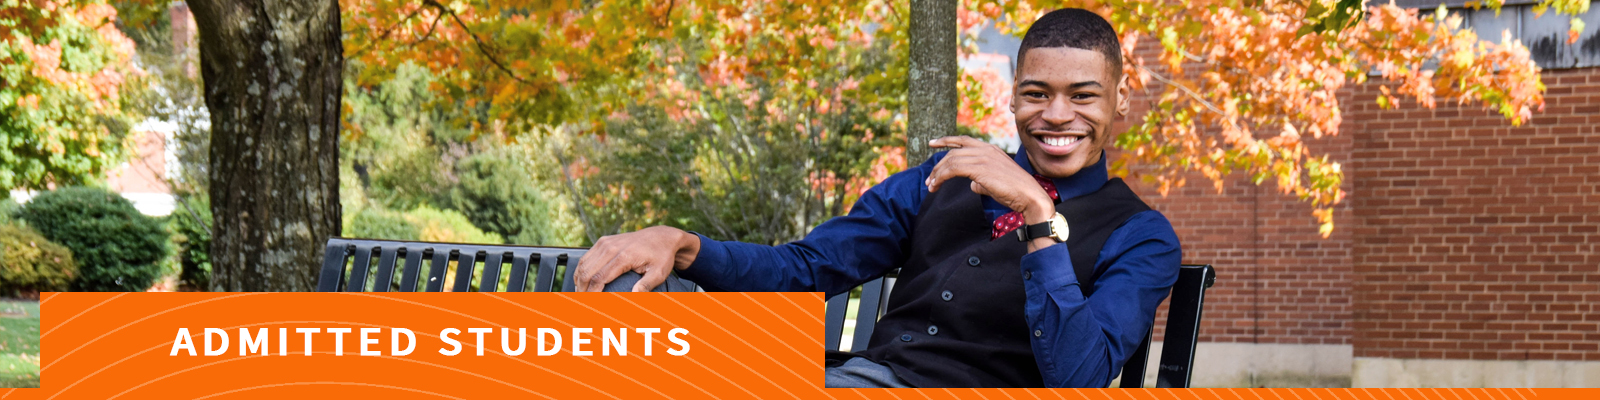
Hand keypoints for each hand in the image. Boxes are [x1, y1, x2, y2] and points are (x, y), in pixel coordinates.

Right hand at [572, 226, 700, 291]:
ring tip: (579, 295)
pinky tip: (581, 281)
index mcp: (623, 256)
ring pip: (583, 264)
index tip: (588, 305)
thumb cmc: (661, 256)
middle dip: (581, 289)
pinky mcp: (604, 240)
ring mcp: (606, 242)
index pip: (599, 278)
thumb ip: (646, 285)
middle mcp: (611, 247)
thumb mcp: (659, 273)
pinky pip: (586, 257)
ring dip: (578, 280)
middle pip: (587, 272)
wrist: (661, 237)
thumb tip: (634, 296)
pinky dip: (581, 270)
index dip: (591, 293)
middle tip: (581, 303)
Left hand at [926, 136, 1055, 224]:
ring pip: (951, 160)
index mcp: (990, 149)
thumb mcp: (995, 182)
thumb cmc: (1014, 192)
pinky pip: (953, 169)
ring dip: (937, 174)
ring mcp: (983, 157)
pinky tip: (937, 185)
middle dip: (938, 165)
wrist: (1029, 196)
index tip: (933, 142)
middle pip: (953, 151)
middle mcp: (986, 149)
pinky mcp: (980, 168)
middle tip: (929, 180)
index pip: (964, 140)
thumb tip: (972, 185)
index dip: (946, 140)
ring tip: (931, 186)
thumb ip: (981, 181)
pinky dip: (942, 177)